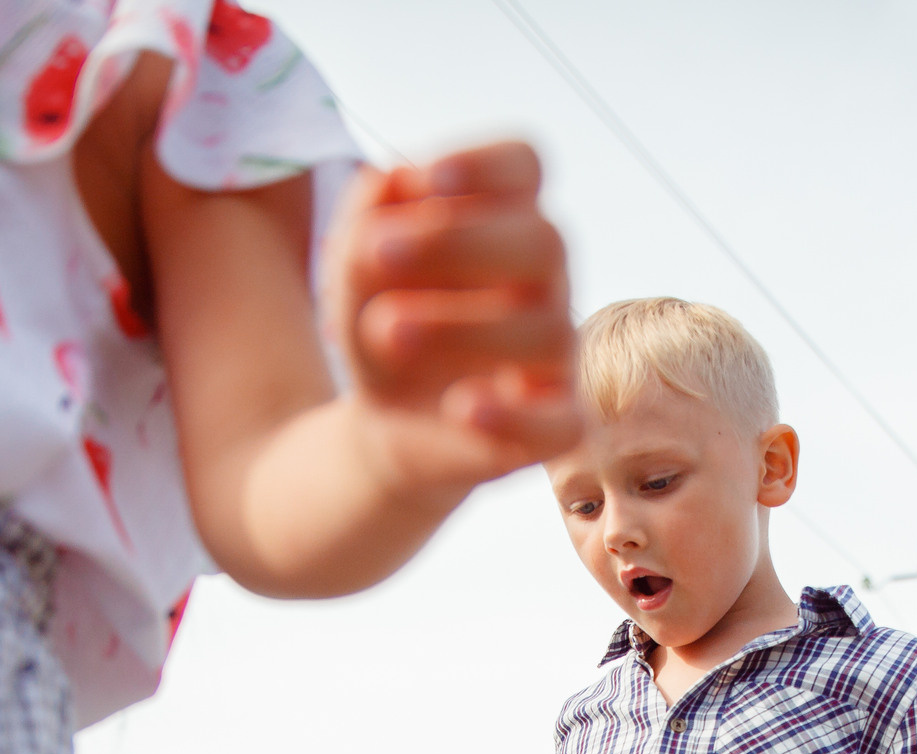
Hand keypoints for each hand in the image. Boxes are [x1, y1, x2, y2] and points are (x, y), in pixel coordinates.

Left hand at [325, 142, 579, 495]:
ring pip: (546, 329)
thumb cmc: (385, 320)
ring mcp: (555, 354)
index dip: (485, 164)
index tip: (425, 178)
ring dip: (459, 324)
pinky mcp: (552, 424)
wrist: (385, 419)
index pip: (525, 167)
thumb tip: (393, 180)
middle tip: (379, 251)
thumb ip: (367, 217)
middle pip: (543, 239)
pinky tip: (461, 407)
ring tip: (385, 330)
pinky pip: (561, 425)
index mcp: (507, 220)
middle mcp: (545, 280)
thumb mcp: (355, 266)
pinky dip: (514, 416)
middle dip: (458, 239)